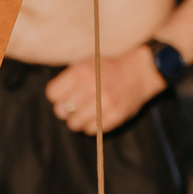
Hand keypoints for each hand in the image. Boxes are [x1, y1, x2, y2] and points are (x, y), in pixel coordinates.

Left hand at [45, 48, 166, 135]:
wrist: (140, 72)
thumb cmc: (109, 68)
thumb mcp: (87, 63)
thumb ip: (69, 78)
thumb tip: (55, 97)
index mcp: (81, 72)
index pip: (52, 94)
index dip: (57, 96)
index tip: (64, 96)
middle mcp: (91, 88)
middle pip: (61, 111)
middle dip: (65, 110)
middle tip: (75, 106)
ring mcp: (104, 104)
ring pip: (74, 124)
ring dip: (77, 120)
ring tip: (85, 113)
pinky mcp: (114, 117)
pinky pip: (91, 130)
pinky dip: (91, 126)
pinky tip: (97, 116)